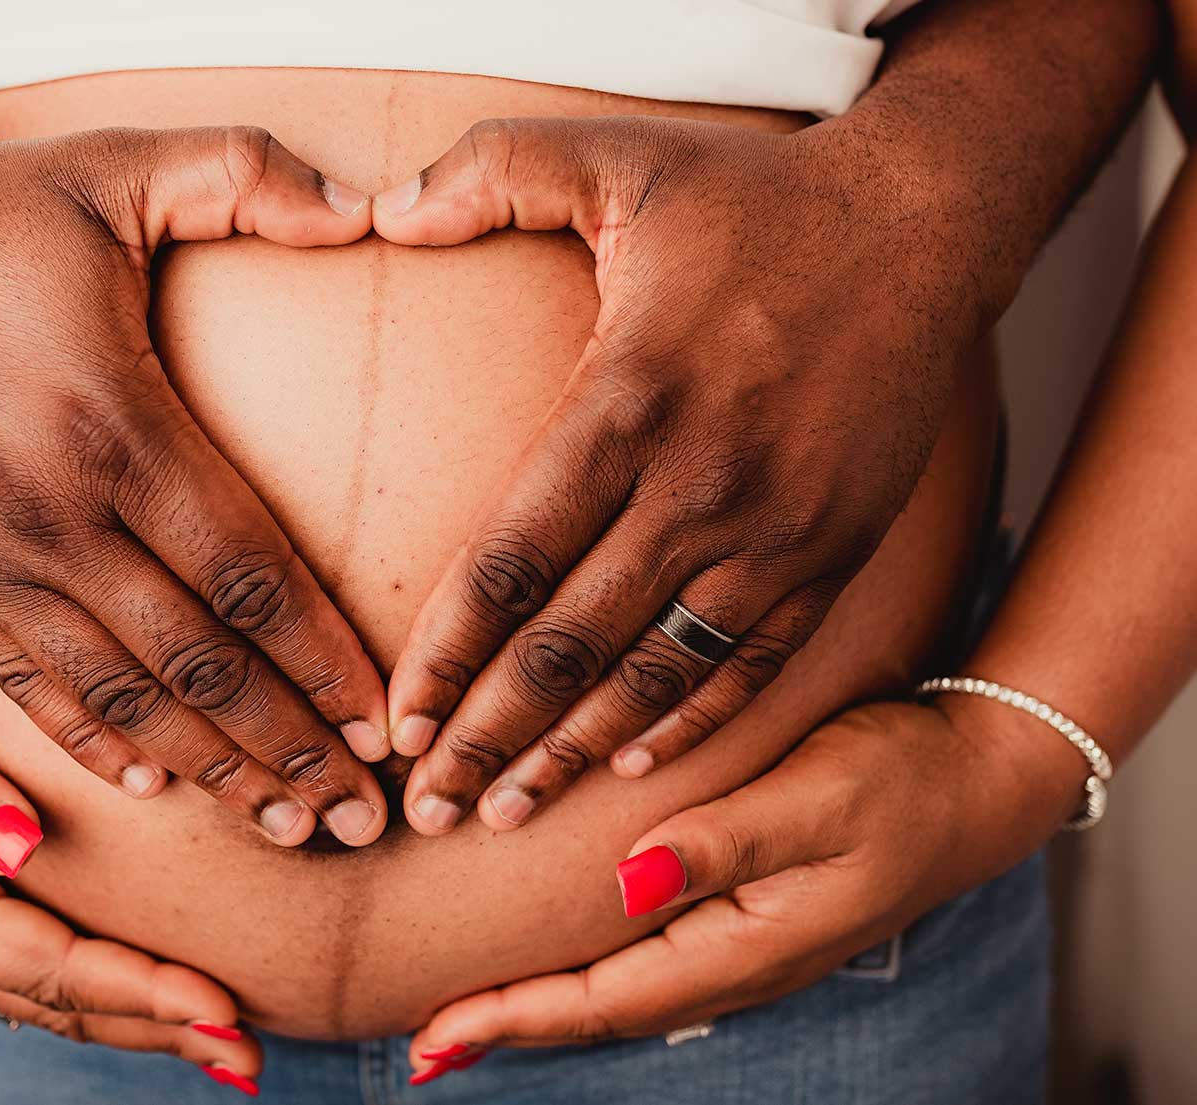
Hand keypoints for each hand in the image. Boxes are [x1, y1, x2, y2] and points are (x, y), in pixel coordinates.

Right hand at [0, 128, 389, 845]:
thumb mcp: (121, 165)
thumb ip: (249, 175)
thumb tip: (372, 206)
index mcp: (114, 419)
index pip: (249, 573)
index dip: (325, 661)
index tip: (385, 725)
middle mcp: (47, 507)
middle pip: (195, 660)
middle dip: (289, 749)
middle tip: (363, 820)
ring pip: (116, 694)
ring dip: (208, 770)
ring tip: (283, 825)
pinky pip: (22, 684)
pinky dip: (90, 743)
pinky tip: (153, 786)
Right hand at [0, 642, 264, 1084]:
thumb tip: (20, 842)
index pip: (41, 961)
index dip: (134, 986)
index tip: (215, 1003)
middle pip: (60, 1001)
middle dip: (159, 1028)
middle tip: (246, 1052)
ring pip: (56, 999)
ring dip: (142, 1023)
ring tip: (226, 1045)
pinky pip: (44, 970)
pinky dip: (107, 992)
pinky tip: (158, 1002)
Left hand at [371, 117, 991, 832]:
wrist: (925, 224)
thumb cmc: (757, 200)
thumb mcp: (620, 158)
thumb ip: (492, 170)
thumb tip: (382, 209)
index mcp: (629, 401)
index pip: (510, 561)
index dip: (444, 655)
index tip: (396, 722)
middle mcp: (702, 484)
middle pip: (570, 642)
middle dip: (490, 736)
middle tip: (427, 809)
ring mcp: (777, 530)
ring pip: (654, 672)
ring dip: (575, 752)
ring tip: (506, 813)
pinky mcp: (835, 552)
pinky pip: (749, 663)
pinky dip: (686, 721)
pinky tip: (628, 766)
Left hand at [401, 697, 1084, 1079]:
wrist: (973, 786)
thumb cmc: (899, 782)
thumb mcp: (818, 797)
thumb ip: (726, 840)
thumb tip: (630, 878)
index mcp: (747, 943)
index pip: (608, 996)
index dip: (517, 1016)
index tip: (437, 1033)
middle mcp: (735, 962)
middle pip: (601, 1010)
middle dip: (509, 1025)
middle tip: (420, 1040)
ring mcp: (741, 947)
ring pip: (619, 991)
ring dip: (542, 1005)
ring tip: (467, 1010)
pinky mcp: (743, 919)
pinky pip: (646, 960)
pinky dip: (587, 972)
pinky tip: (554, 958)